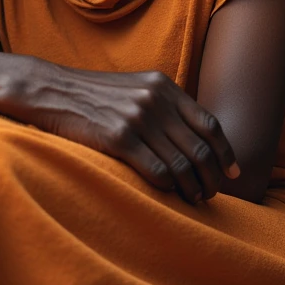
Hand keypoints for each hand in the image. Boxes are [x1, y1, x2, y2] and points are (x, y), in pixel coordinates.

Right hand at [24, 64, 238, 203]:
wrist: (52, 90)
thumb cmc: (94, 93)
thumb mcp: (135, 87)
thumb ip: (165, 103)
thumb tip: (197, 135)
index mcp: (162, 86)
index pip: (210, 123)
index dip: (226, 152)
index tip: (232, 172)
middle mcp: (154, 100)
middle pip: (201, 149)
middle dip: (212, 177)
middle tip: (211, 192)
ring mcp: (137, 118)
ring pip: (183, 166)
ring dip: (194, 188)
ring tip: (193, 198)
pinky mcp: (118, 138)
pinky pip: (158, 173)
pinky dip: (169, 188)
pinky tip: (168, 193)